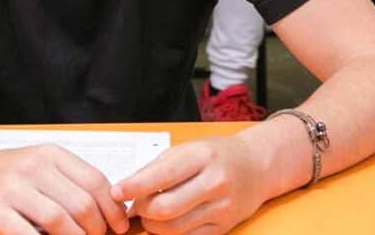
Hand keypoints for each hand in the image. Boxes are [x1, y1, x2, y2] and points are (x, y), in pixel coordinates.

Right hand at [0, 144, 128, 234]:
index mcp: (50, 155)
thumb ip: (68, 181)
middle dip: (97, 230)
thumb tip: (107, 208)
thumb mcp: (37, 166)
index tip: (119, 226)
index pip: (95, 182)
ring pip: (61, 221)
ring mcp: (13, 190)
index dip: (112, 209)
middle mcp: (33, 168)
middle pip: (82, 204)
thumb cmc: (1, 174)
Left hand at [113, 136, 266, 234]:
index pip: (162, 175)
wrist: (257, 166)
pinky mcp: (224, 227)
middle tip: (136, 205)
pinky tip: (166, 222)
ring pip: (174, 228)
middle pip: (165, 208)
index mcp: (203, 156)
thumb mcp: (187, 149)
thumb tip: (125, 189)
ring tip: (150, 214)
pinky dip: (170, 234)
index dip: (135, 187)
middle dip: (142, 210)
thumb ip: (155, 168)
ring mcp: (222, 207)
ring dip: (152, 225)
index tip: (117, 192)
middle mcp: (215, 182)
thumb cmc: (217, 154)